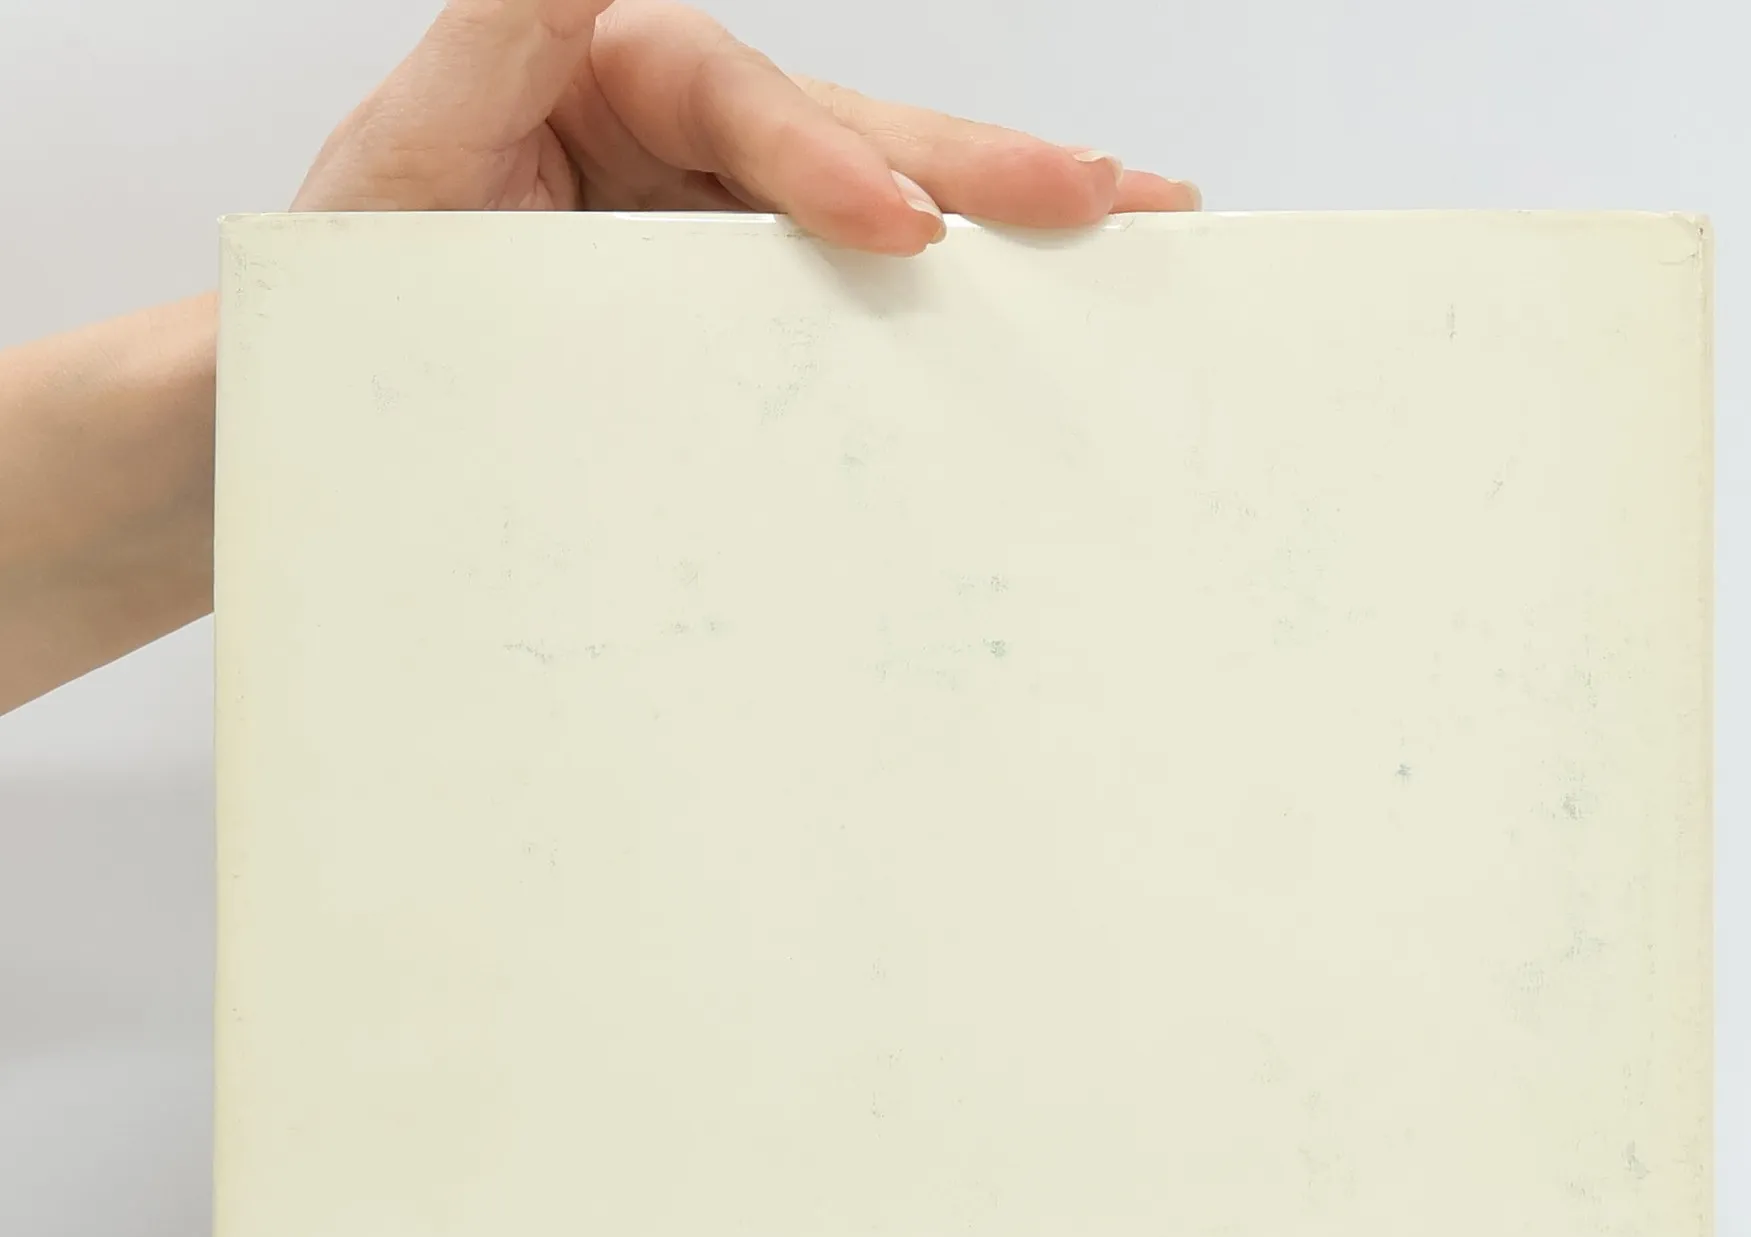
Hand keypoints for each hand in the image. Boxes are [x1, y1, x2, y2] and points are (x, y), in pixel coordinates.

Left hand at [294, 0, 1197, 250]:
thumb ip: (497, 33)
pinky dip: (948, 307)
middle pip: (859, 139)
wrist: (343, 406)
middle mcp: (692, 140)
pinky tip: (1025, 311)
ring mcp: (728, 229)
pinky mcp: (741, 312)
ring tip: (1127, 232)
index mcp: (620, 76)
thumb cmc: (363, 279)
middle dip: (988, 172)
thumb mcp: (411, 152)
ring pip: (884, 214)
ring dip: (1007, 226)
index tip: (903, 226)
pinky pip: (852, 305)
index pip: (748, 105)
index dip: (832, 162)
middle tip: (1107, 196)